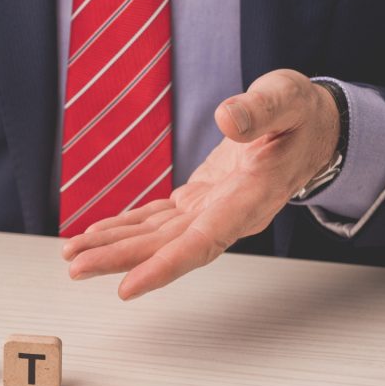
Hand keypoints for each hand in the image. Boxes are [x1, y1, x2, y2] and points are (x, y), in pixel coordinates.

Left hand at [62, 69, 339, 299]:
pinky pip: (156, 221)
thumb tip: (228, 119)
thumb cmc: (302, 115)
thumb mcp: (287, 99)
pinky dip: (124, 228)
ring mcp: (210, 211)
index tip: (129, 286)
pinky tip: (95, 235)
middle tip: (77, 268)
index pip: (204, 242)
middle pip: (168, 246)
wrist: (312, 130)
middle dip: (120, 259)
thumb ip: (261, 111)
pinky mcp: (197, 202)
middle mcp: (227, 214)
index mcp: (251, 197)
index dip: (165, 266)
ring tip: (73, 256)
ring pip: (156, 238)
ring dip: (113, 247)